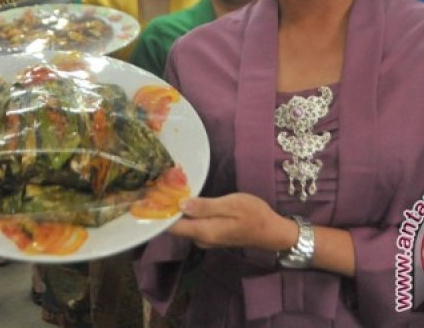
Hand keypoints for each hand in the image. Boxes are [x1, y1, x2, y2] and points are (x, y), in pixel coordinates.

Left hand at [169, 193, 296, 251]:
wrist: (272, 231)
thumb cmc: (254, 215)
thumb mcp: (231, 205)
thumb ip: (205, 206)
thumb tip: (180, 205)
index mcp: (204, 231)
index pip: (172, 227)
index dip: (160, 213)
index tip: (151, 195)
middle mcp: (201, 238)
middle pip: (176, 226)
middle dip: (168, 208)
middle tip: (160, 185)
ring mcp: (206, 238)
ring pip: (185, 224)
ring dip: (177, 209)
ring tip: (170, 188)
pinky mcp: (211, 234)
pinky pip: (193, 224)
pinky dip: (188, 213)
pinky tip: (187, 198)